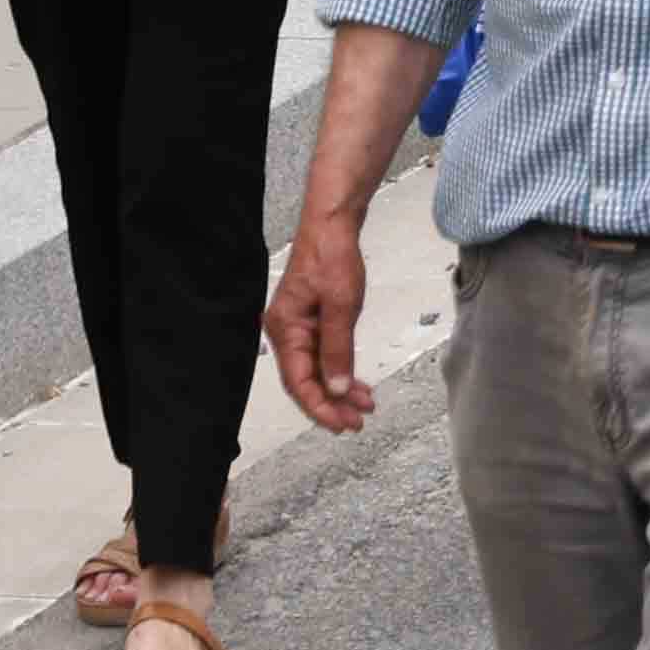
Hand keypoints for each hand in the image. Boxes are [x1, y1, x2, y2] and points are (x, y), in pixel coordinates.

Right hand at [267, 205, 376, 432]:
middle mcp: (286, 334)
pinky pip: (324, 355)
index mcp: (285, 331)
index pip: (298, 382)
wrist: (333, 225)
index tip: (342, 424)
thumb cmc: (332, 257)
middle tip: (358, 422)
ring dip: (339, 390)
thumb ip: (337, 349)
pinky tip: (356, 384)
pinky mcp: (312, 322)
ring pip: (317, 371)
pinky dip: (340, 370)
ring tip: (365, 406)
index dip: (320, 407)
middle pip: (306, 381)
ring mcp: (298, 328)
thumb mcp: (340, 305)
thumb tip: (335, 390)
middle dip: (332, 404)